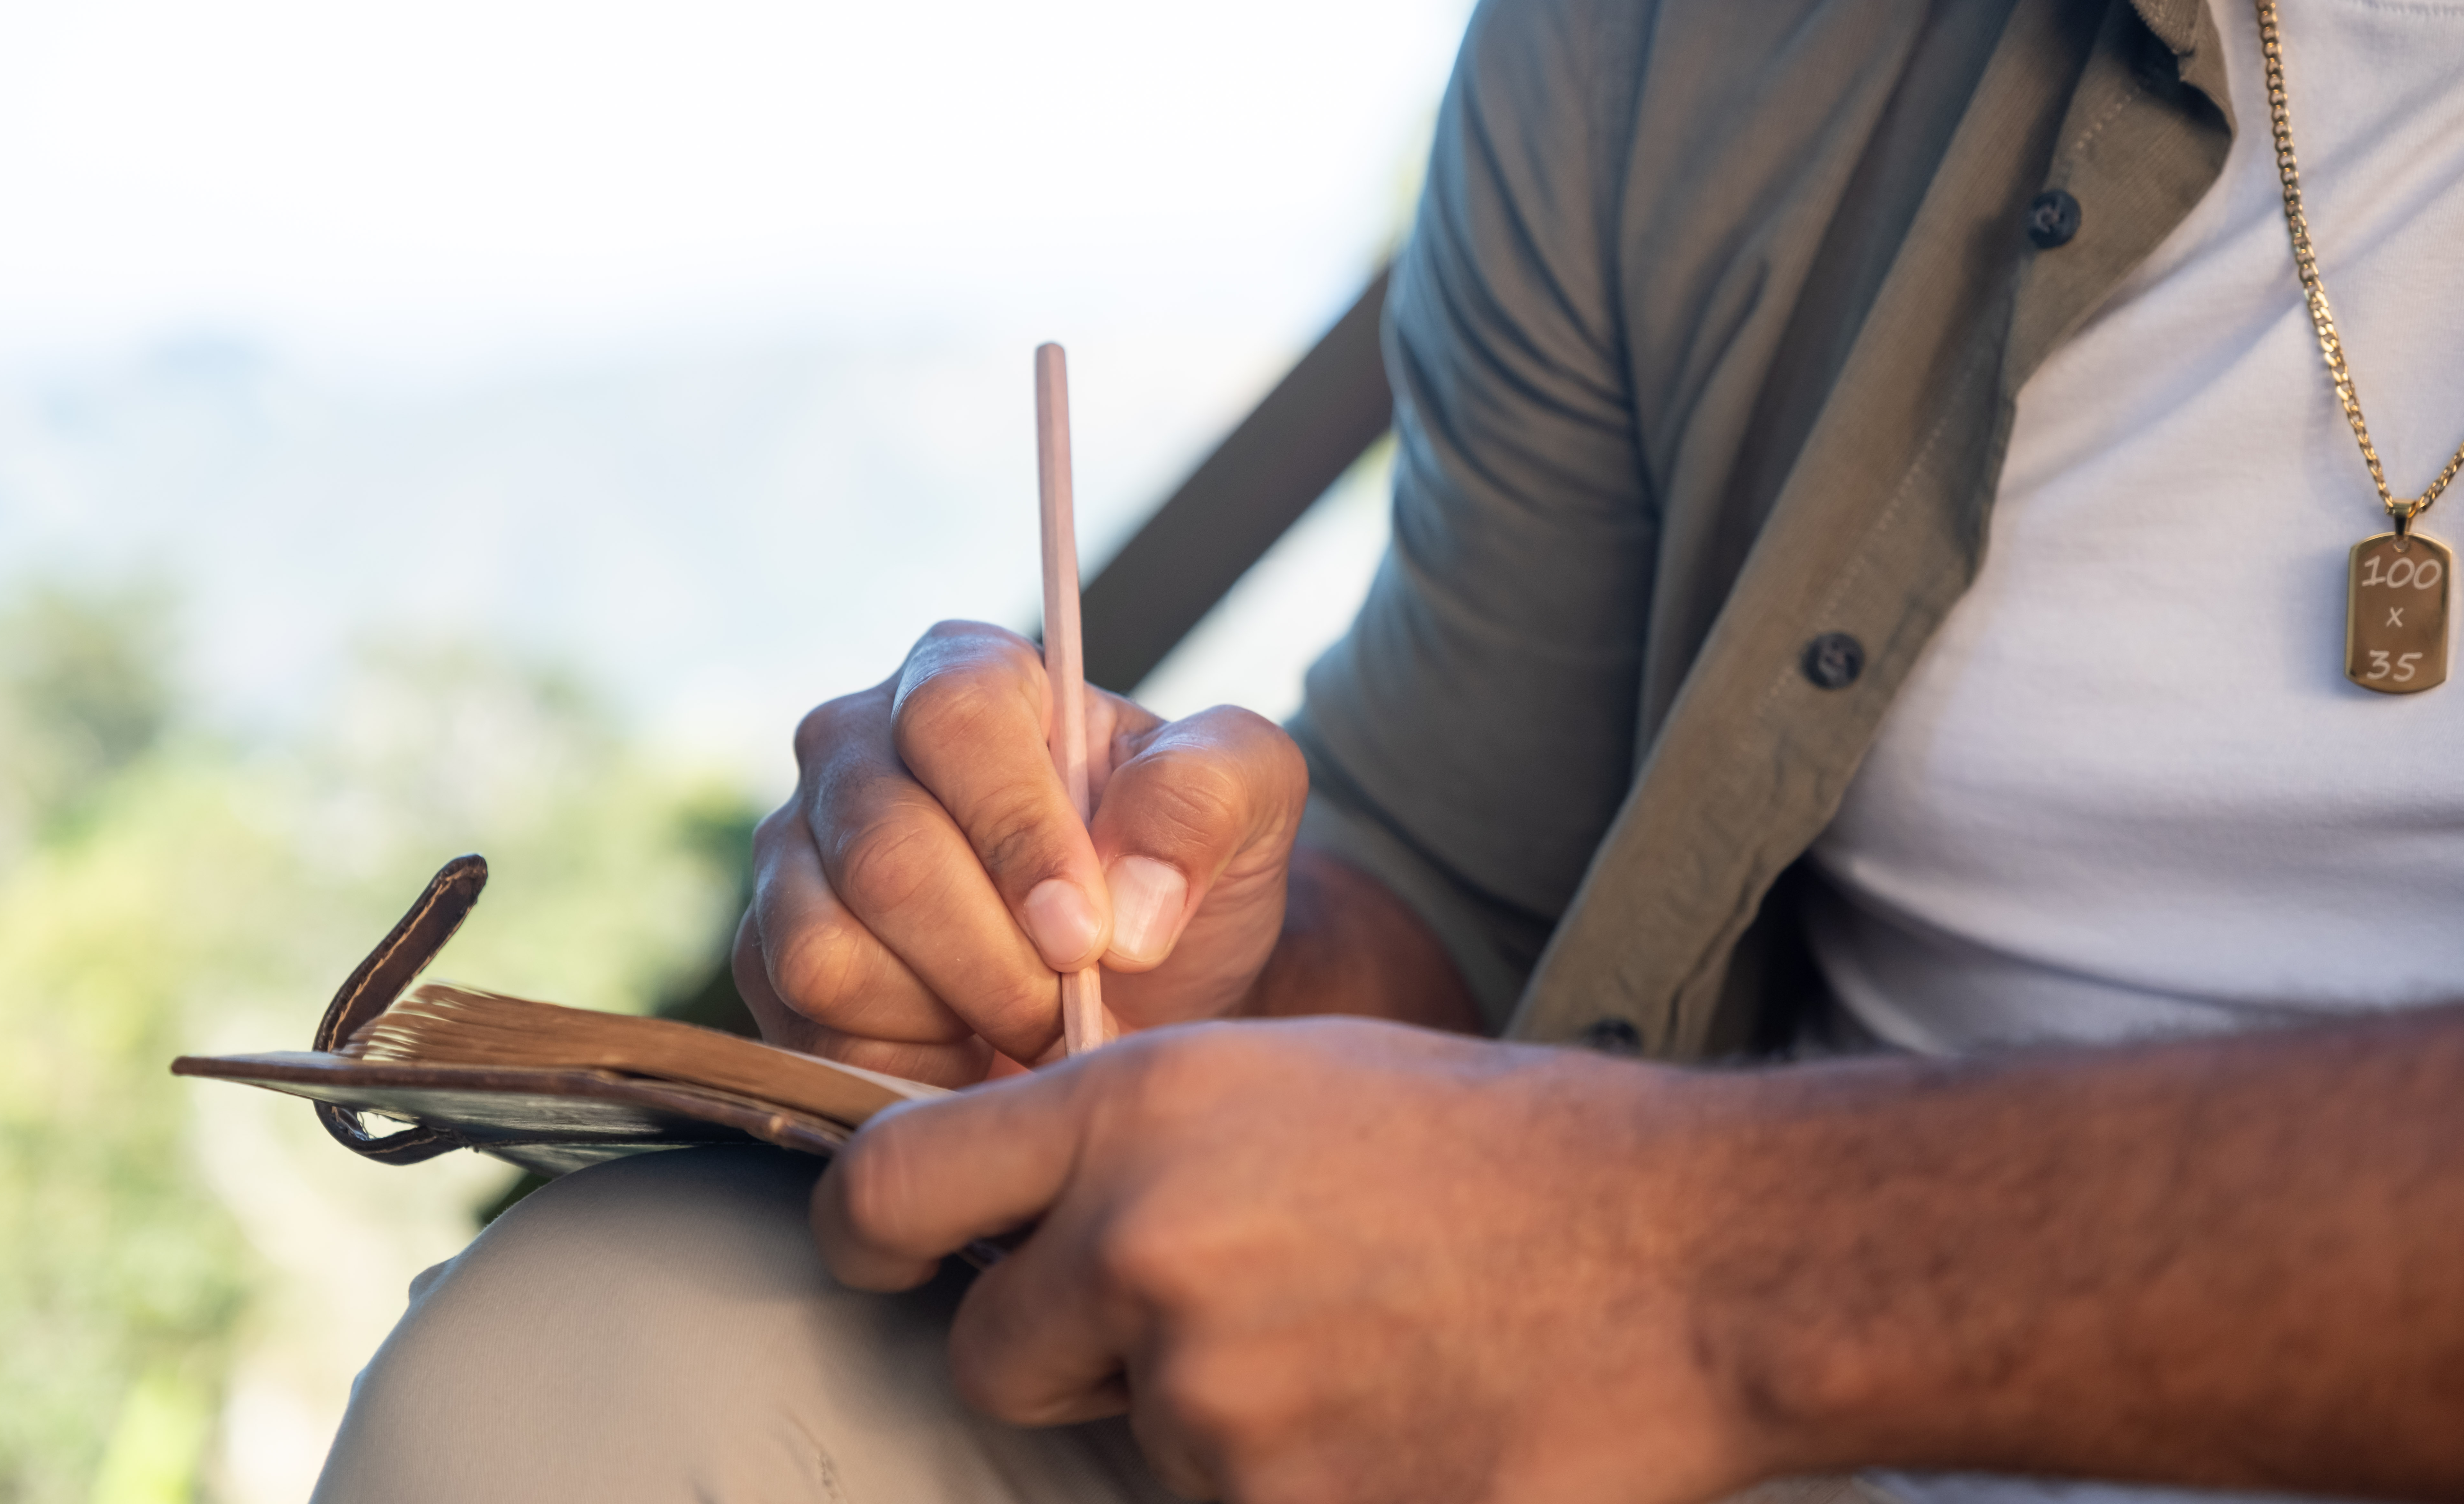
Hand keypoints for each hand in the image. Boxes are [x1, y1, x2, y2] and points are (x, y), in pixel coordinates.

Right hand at [733, 621, 1309, 1085]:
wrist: (1145, 976)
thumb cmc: (1182, 868)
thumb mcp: (1249, 799)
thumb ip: (1207, 800)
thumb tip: (1129, 903)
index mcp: (962, 674)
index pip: (954, 724)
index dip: (1019, 836)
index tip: (1090, 932)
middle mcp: (852, 745)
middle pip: (885, 854)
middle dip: (998, 961)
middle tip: (1077, 1003)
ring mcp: (794, 852)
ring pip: (829, 950)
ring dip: (953, 1014)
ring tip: (1034, 1022)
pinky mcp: (766, 956)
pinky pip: (809, 1026)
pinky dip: (906, 1063)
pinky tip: (973, 1051)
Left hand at [810, 1019, 1771, 1503]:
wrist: (1676, 1256)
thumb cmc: (1489, 1149)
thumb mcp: (1283, 1078)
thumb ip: (1127, 1144)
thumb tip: (1017, 1222)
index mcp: (1135, 1115)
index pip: (889, 1189)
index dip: (867, 1236)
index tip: (887, 1258)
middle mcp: (1141, 1248)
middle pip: (991, 1353)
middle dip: (1061, 1348)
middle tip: (1206, 1311)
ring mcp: (1207, 1394)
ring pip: (1130, 1435)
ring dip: (1205, 1410)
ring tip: (1350, 1343)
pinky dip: (1286, 1474)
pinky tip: (1386, 1412)